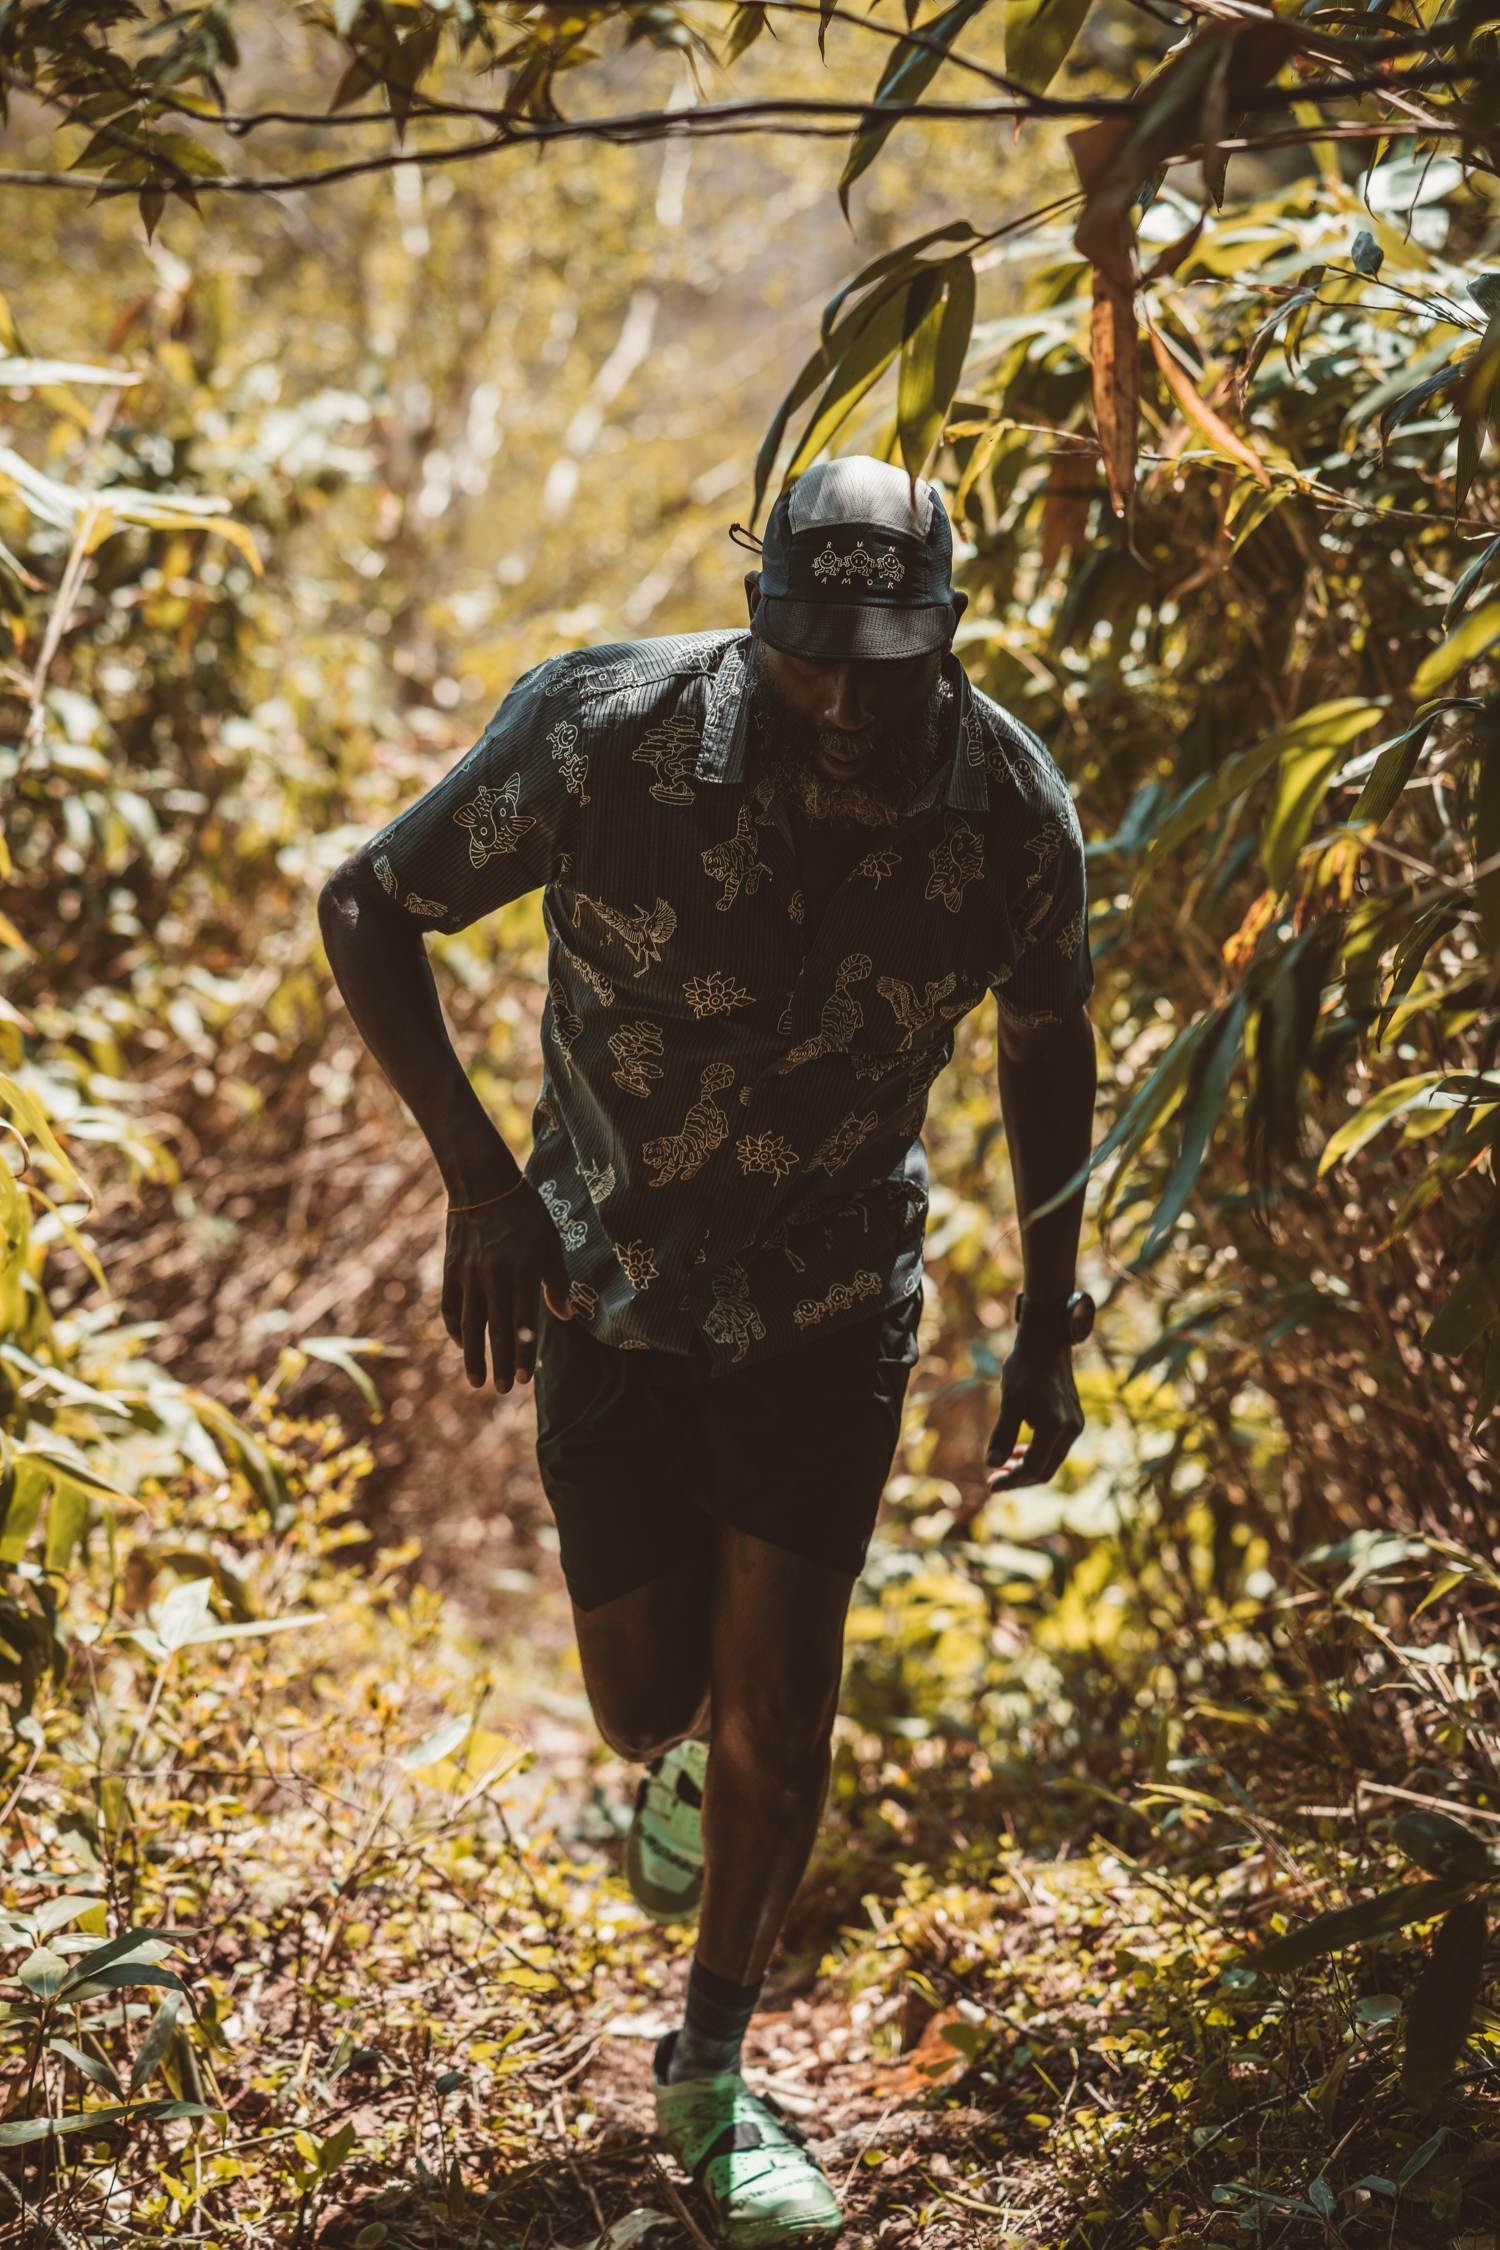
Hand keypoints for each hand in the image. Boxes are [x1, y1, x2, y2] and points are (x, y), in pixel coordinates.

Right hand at [441, 1183, 571, 1391]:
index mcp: (523, 1270)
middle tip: (501, 1389)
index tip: (523, 1379)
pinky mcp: (451, 1269)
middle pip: (496, 1329)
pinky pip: (450, 1306)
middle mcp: (494, 1276)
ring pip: (470, 1324)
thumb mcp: (550, 1240)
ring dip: (473, 1355)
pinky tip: (461, 1345)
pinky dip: (454, 1329)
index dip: (523, 1352)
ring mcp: (469, 1274)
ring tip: (477, 1381)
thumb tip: (566, 1317)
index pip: (523, 1322)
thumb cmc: (525, 1212)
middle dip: (500, 1362)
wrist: (482, 1183)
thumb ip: (556, 1279)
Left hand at [983, 1336, 1083, 1489]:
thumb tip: (991, 1464)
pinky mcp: (1073, 1420)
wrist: (1046, 1342)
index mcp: (1056, 1426)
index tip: (989, 1484)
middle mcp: (1071, 1429)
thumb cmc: (1024, 1369)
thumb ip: (1003, 1433)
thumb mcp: (1010, 1401)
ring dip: (1026, 1468)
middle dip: (1017, 1479)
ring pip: (1050, 1461)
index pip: (1033, 1468)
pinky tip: (1017, 1452)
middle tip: (992, 1481)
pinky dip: (1036, 1455)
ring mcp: (1075, 1425)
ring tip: (1001, 1468)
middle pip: (1045, 1470)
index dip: (1011, 1480)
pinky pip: (1055, 1448)